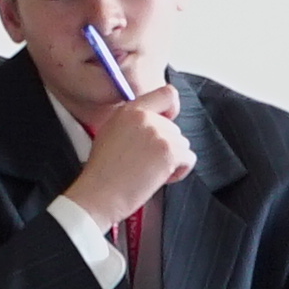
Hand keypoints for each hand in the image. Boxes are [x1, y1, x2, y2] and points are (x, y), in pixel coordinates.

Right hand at [63, 84, 193, 226]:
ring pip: (183, 144)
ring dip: (172, 160)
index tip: (166, 122)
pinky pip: (189, 159)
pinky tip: (159, 178)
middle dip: (166, 146)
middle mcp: (145, 117)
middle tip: (146, 162)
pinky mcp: (169, 152)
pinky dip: (179, 171)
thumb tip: (155, 125)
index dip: (172, 109)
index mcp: (129, 110)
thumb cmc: (102, 172)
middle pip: (174, 128)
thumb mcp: (110, 133)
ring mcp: (159, 134)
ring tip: (149, 172)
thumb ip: (133, 122)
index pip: (167, 94)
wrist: (99, 194)